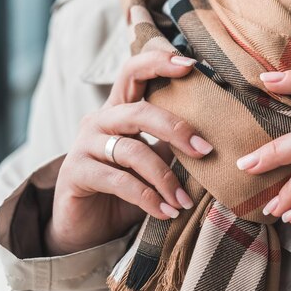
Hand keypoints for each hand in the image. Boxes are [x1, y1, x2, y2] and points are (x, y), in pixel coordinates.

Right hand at [45, 51, 212, 254]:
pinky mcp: (75, 173)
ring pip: (133, 151)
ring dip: (165, 178)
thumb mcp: (154, 161)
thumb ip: (173, 144)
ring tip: (185, 202)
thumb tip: (215, 137)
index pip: (134, 73)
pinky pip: (119, 181)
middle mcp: (99, 121)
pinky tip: (166, 212)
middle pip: (139, 112)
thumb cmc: (127, 188)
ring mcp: (84, 145)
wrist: (87, 226)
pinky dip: (148, 198)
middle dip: (177, 129)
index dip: (159, 64)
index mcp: (119, 110)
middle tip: (205, 151)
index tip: (191, 65)